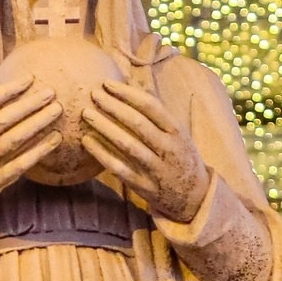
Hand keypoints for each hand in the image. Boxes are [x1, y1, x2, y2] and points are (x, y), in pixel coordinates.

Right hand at [0, 76, 60, 217]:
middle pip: (1, 121)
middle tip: (50, 93)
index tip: (30, 79)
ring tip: (56, 111)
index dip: (8, 90)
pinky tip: (54, 139)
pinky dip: (37, 152)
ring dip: (36, 125)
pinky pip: (17, 166)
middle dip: (27, 105)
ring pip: (11, 142)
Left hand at [82, 80, 208, 225]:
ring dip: (105, 127)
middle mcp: (168, 148)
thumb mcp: (178, 133)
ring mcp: (156, 168)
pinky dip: (102, 154)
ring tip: (86, 113)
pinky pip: (119, 168)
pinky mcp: (143, 186)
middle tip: (92, 94)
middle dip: (113, 106)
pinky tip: (87, 141)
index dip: (127, 93)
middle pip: (137, 123)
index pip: (151, 106)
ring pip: (127, 144)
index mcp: (177, 131)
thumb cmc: (180, 157)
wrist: (194, 196)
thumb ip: (158, 113)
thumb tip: (136, 85)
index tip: (107, 84)